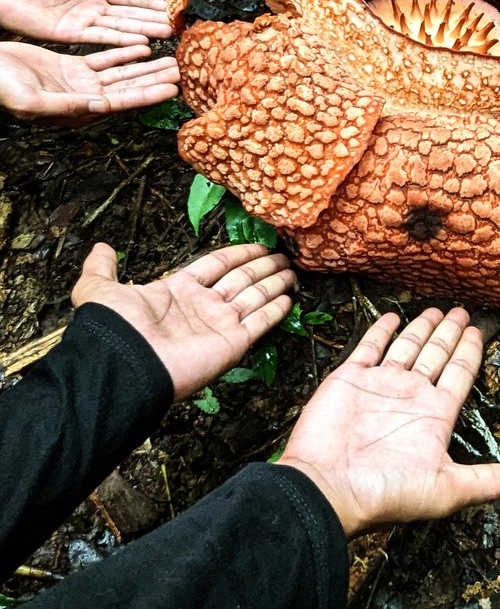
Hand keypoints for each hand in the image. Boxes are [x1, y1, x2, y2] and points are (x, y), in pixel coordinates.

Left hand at [0, 0, 170, 45]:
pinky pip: (101, 37)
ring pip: (120, 27)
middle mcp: (90, 8)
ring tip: (167, 34)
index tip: (169, 5)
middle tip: (178, 24)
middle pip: (130, 14)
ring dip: (144, 31)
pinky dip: (121, 40)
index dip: (148, 1)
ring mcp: (81, 22)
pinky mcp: (69, 34)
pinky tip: (140, 42)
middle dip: (153, 19)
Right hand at [0, 40, 178, 124]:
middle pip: (129, 87)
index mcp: (78, 111)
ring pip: (121, 73)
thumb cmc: (2, 89)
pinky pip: (104, 60)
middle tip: (183, 70)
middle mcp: (84, 98)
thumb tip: (103, 106)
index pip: (122, 102)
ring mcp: (79, 82)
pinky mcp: (72, 67)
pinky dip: (123, 52)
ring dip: (146, 66)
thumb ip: (69, 105)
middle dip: (156, 79)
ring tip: (170, 59)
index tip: (172, 89)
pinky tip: (142, 47)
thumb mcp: (33, 100)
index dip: (148, 94)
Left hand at [72, 242, 295, 399]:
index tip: (259, 244)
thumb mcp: (99, 288)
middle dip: (262, 267)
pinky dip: (276, 310)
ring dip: (274, 283)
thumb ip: (101, 267)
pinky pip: (259, 322)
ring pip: (254, 297)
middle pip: (240, 280)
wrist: (125, 364)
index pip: (215, 265)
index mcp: (178, 290)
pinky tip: (289, 298)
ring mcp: (219, 325)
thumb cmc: (116, 326)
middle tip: (283, 256)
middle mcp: (202, 307)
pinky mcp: (232, 343)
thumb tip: (101, 247)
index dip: (237, 254)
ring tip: (292, 271)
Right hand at [278, 308, 499, 536]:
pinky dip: (381, 331)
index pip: (459, 374)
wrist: (328, 487)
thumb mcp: (445, 489)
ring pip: (407, 347)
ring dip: (422, 328)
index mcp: (434, 415)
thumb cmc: (385, 492)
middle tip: (462, 312)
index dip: (469, 352)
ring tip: (436, 310)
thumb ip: (485, 481)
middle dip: (449, 334)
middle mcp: (410, 396)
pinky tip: (392, 317)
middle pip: (437, 355)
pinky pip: (369, 347)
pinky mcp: (350, 379)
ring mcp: (380, 385)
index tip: (478, 332)